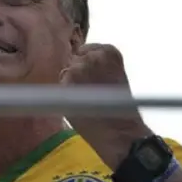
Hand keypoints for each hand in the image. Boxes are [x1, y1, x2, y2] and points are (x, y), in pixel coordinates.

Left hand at [60, 44, 152, 167]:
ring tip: (87, 100)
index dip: (89, 67)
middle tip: (92, 93)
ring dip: (71, 84)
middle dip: (80, 74)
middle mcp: (94, 55)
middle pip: (75, 60)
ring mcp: (79, 66)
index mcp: (110, 51)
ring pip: (66, 71)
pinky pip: (61, 84)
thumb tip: (76, 65)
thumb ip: (97, 67)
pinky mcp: (67, 80)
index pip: (87, 50)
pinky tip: (80, 103)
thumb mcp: (114, 78)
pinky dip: (66, 94)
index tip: (98, 81)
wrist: (118, 131)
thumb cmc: (120, 110)